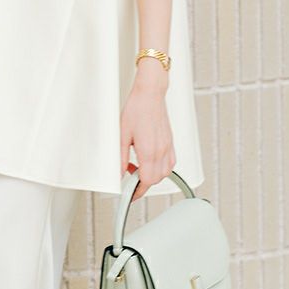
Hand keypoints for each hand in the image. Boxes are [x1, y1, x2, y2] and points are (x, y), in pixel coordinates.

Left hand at [120, 83, 175, 202]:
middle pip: (156, 179)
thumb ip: (119, 157)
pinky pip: (170, 163)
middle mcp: (162, 151)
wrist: (150, 94)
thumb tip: (118, 173)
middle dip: (143, 182)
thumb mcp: (122, 134)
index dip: (138, 191)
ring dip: (152, 174)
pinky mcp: (171, 142)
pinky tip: (150, 157)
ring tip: (138, 164)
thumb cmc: (136, 109)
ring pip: (164, 172)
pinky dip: (160, 166)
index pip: (147, 181)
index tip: (131, 193)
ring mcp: (168, 147)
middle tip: (130, 173)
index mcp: (149, 151)